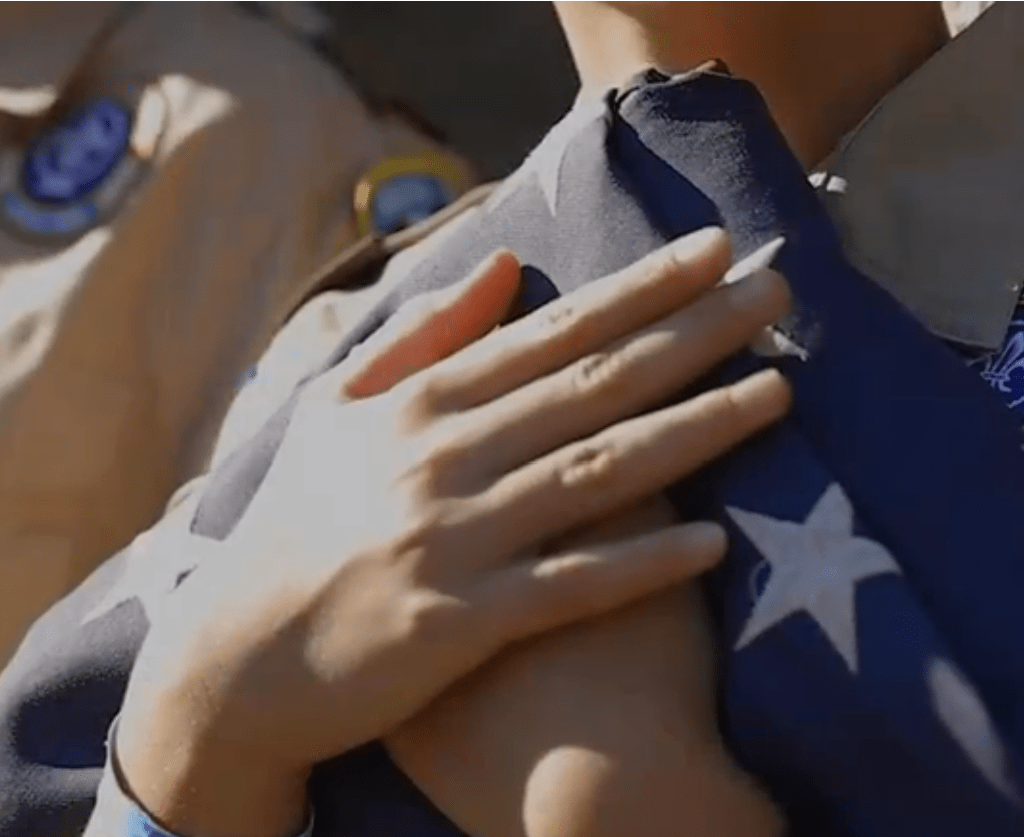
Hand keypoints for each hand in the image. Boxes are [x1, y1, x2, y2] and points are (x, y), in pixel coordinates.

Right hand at [117, 228, 790, 836]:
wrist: (240, 656)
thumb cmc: (296, 524)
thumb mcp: (337, 409)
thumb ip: (423, 333)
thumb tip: (501, 264)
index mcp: (418, 403)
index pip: (549, 332)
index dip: (639, 290)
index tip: (713, 252)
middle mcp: (443, 459)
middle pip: (592, 386)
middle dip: (692, 333)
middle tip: (775, 290)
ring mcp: (455, 541)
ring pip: (597, 474)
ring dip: (694, 431)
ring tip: (778, 394)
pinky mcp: (461, 624)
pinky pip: (570, 589)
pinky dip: (641, 565)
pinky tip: (712, 543)